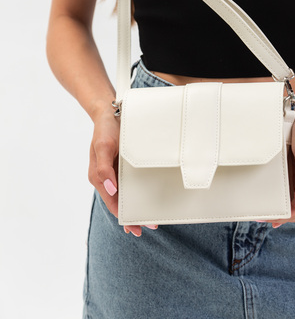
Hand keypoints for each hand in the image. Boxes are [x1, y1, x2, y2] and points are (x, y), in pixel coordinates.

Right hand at [88, 107, 157, 236]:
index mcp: (99, 177)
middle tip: (150, 225)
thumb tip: (111, 189)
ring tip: (151, 215)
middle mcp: (107, 177)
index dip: (123, 216)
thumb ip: (104, 168)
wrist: (109, 111)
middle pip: (120, 201)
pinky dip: (138, 190)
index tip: (136, 227)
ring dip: (137, 204)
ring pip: (126, 193)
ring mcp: (115, 171)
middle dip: (133, 214)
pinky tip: (148, 193)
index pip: (112, 202)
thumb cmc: (104, 129)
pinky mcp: (124, 163)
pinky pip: (131, 181)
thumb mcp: (103, 146)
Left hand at [271, 107, 294, 227]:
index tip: (264, 218)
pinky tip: (268, 194)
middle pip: (293, 209)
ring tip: (260, 207)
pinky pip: (288, 188)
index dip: (281, 217)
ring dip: (277, 205)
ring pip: (290, 200)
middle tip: (257, 214)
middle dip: (277, 214)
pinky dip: (278, 194)